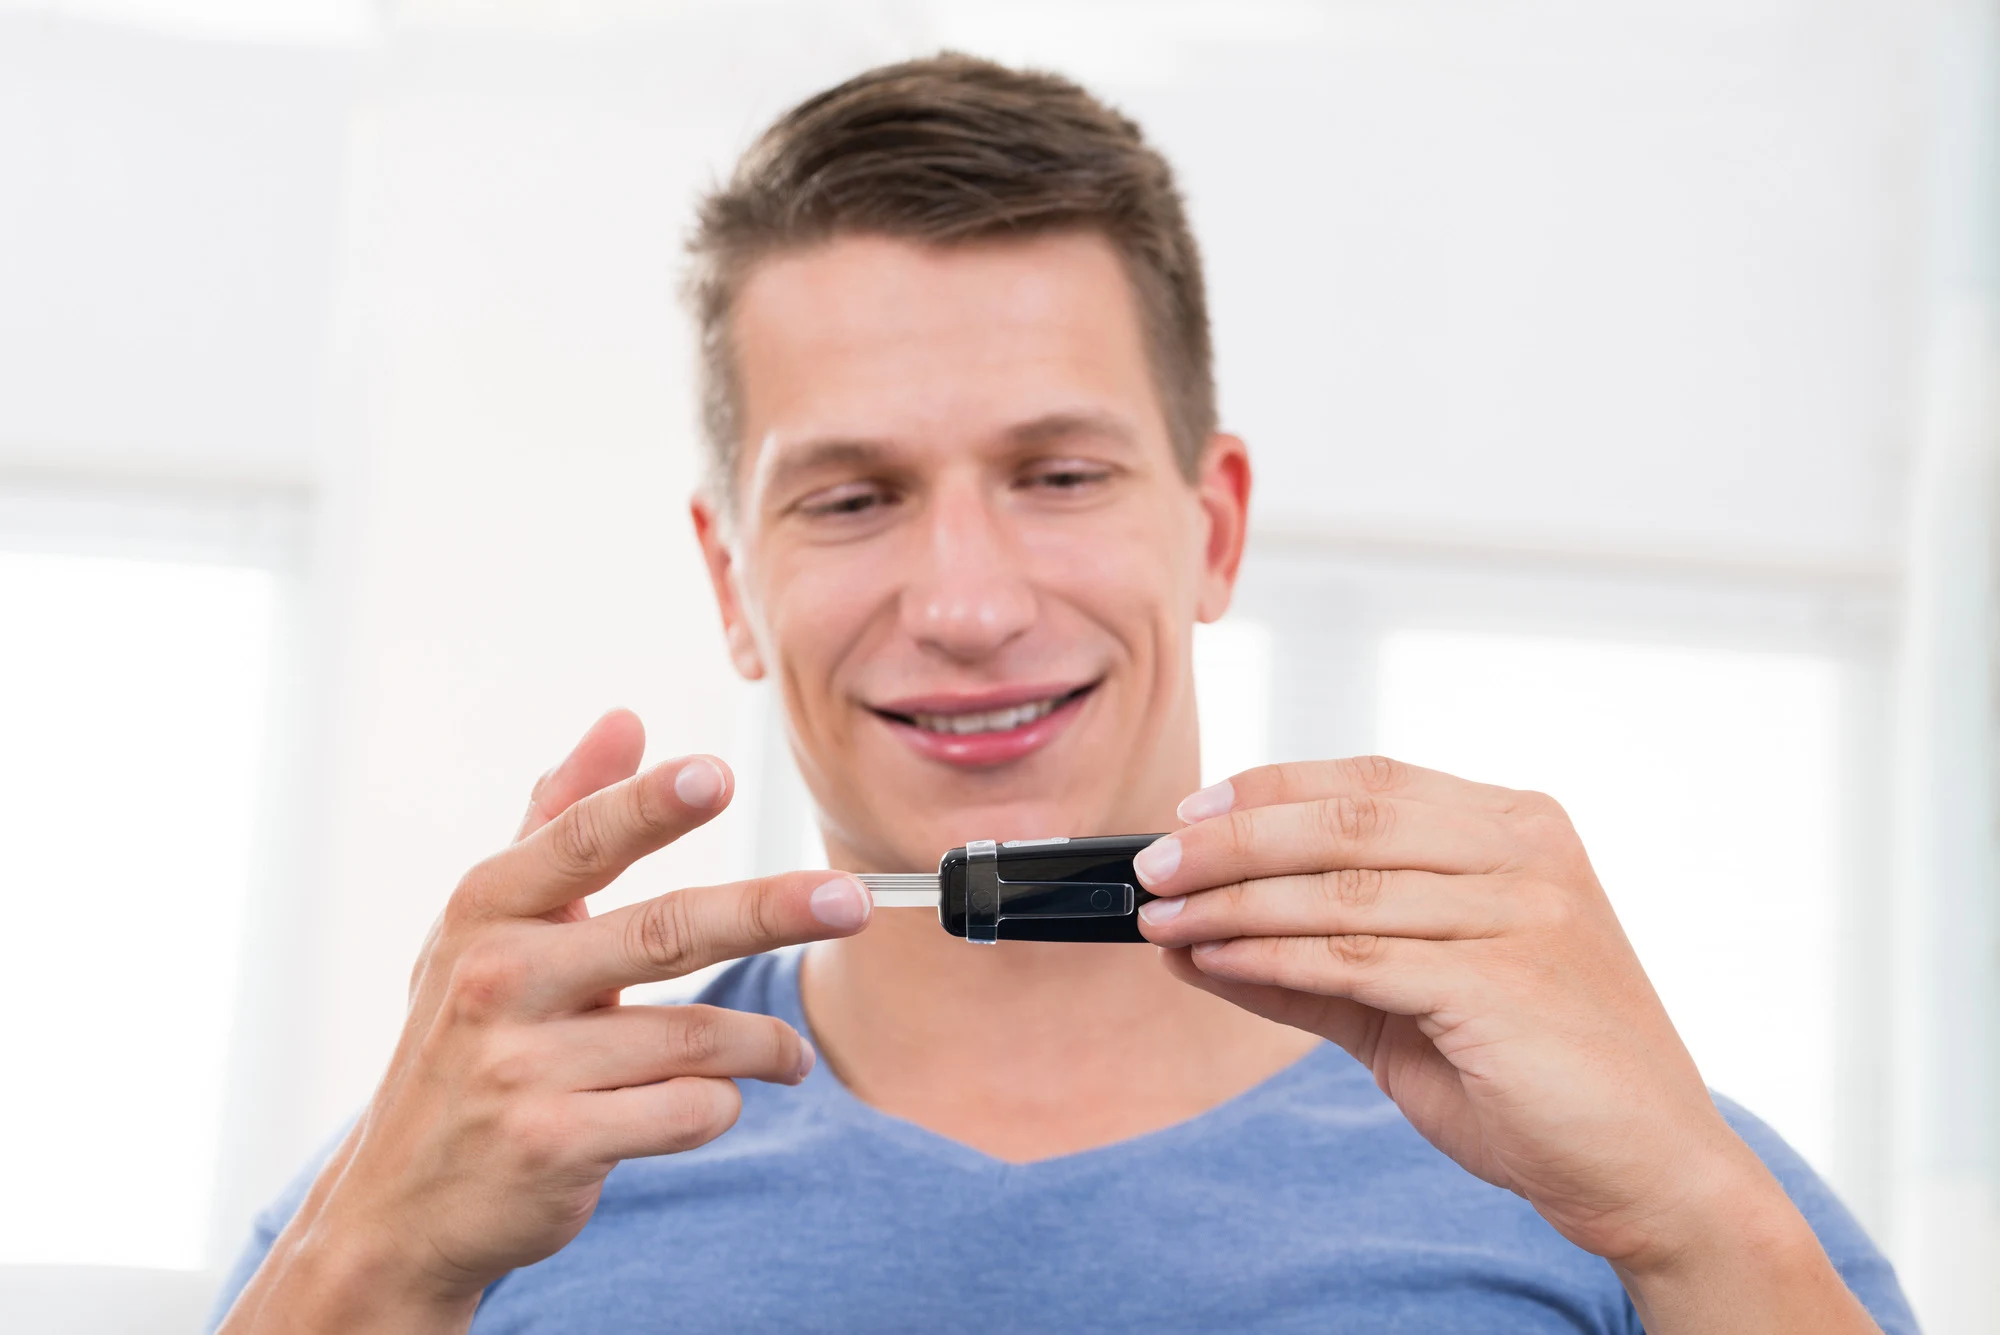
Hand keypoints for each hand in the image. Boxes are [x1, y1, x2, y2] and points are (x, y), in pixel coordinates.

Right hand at [218, 710, 872, 1332]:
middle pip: (664, 933)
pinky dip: (720, 1107)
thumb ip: (561, 818)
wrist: (401, 1204)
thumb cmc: (468, 1037)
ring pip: (695, 1038)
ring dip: (763, 1045)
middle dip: (770, 911)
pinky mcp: (554, 1145)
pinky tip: (715, 1104)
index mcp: (487, 910)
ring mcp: (521, 1067)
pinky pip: (687, 1111)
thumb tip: (626, 718)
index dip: (648, 806)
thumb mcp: (490, 923)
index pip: (578, 841)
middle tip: (852, 901)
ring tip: (790, 1058)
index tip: (716, 773)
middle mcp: (497, 980)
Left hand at [1130, 757, 1861, 1316]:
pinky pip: (1355, 956)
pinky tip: (1217, 960)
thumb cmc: (1534, 1075)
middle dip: (1233, 840)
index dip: (1272, 788)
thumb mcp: (1412, 999)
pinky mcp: (1500, 983)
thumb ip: (1310, 958)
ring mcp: (1521, 913)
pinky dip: (1272, 956)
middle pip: (1347, 820)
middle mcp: (1526, 853)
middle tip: (1154, 865)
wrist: (1649, 1169)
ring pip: (1341, 888)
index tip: (1191, 810)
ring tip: (1162, 920)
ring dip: (1234, 902)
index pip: (1372, 780)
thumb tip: (1191, 935)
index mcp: (1517, 827)